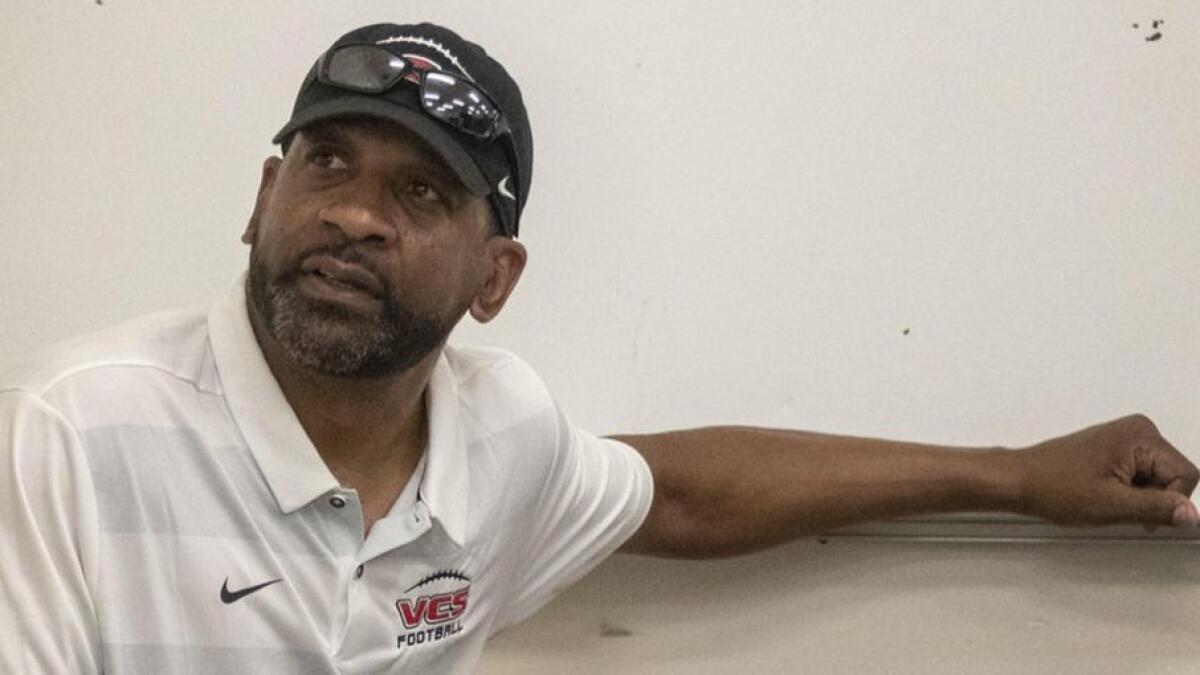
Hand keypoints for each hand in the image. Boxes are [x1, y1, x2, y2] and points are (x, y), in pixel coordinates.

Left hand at [1016, 414, 1198, 528]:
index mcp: (1141, 436)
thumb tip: (1192, 515)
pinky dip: (1127, 491)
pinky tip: (1102, 494)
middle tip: (1118, 507)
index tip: (1142, 515)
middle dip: (1152, 499)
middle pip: (1173, 476)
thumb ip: (1157, 508)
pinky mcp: (1114, 448)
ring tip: (1105, 498)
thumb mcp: (1112, 505)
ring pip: (1156, 479)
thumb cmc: (1054, 487)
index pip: (1187, 475)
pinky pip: (1139, 475)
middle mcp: (1137, 430)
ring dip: (1138, 497)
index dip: (1170, 502)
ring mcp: (1125, 438)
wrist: (1019, 480)